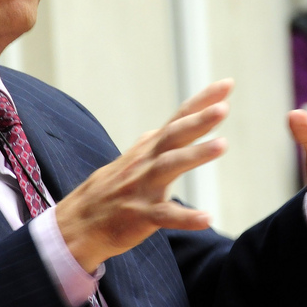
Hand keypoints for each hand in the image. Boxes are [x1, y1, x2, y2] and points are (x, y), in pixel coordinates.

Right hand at [56, 79, 232, 271]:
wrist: (79, 222)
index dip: (203, 101)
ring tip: (223, 143)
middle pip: (175, 136)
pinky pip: (165, 216)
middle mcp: (147, 162)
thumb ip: (154, 144)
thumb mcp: (132, 159)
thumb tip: (166, 128)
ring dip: (196, 154)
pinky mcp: (140, 216)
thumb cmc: (112, 189)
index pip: (179, 118)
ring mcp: (143, 188)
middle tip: (224, 107)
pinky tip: (207, 218)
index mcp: (150, 149)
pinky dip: (186, 218)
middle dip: (199, 120)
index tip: (228, 83)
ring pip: (170, 166)